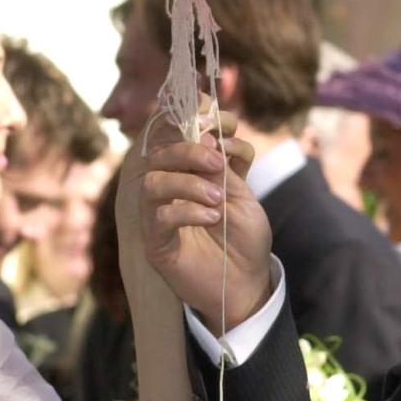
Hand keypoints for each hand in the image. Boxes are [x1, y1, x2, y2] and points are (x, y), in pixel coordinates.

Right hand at [118, 107, 272, 333]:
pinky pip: (158, 217)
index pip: (172, 135)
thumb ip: (225, 165)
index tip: (223, 121)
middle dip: (189, 150)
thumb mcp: (242, 193)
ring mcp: (157, 217)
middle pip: (157, 154)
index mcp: (186, 172)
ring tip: (218, 199)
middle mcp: (167, 190)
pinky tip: (211, 218)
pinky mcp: (156, 245)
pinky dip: (187, 211)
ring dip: (188, 183)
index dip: (191, 118)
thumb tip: (209, 135)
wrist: (248, 282)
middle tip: (218, 163)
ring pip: (152, 182)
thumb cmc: (244, 237)